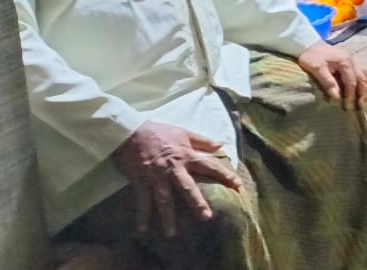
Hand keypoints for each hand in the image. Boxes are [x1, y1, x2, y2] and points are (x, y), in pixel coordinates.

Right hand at [112, 122, 242, 238]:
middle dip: (197, 203)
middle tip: (206, 217)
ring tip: (171, 234)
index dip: (224, 175)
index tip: (238, 186)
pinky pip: (141, 201)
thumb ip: (203, 141)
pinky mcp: (140, 180)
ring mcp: (156, 176)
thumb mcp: (183, 132)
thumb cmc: (158, 131)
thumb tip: (222, 145)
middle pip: (187, 188)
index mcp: (186, 155)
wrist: (129, 131)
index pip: (210, 165)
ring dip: (167, 217)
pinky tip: (142, 230)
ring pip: (164, 199)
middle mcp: (173, 168)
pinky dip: (141, 216)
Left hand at [296, 41, 366, 109]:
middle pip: (361, 79)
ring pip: (366, 74)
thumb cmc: (311, 56)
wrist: (308, 43)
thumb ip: (328, 82)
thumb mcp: (316, 68)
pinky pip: (364, 71)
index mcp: (344, 62)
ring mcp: (353, 61)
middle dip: (363, 94)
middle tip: (362, 107)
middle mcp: (352, 61)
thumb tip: (337, 97)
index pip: (351, 82)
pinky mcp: (351, 62)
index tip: (349, 107)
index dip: (351, 96)